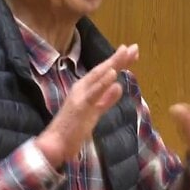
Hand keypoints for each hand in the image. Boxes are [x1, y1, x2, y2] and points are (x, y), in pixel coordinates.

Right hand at [35, 44, 138, 167]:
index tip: (132, 53)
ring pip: (98, 76)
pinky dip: (103, 82)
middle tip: (134, 47)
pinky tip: (112, 72)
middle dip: (118, 58)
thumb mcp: (94, 112)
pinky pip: (94, 92)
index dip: (118, 62)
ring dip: (112, 63)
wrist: (55, 143)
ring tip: (125, 52)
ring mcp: (81, 95)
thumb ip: (106, 100)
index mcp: (85, 89)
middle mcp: (82, 88)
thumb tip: (118, 86)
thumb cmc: (72, 129)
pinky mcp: (81, 105)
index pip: (104, 73)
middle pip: (103, 70)